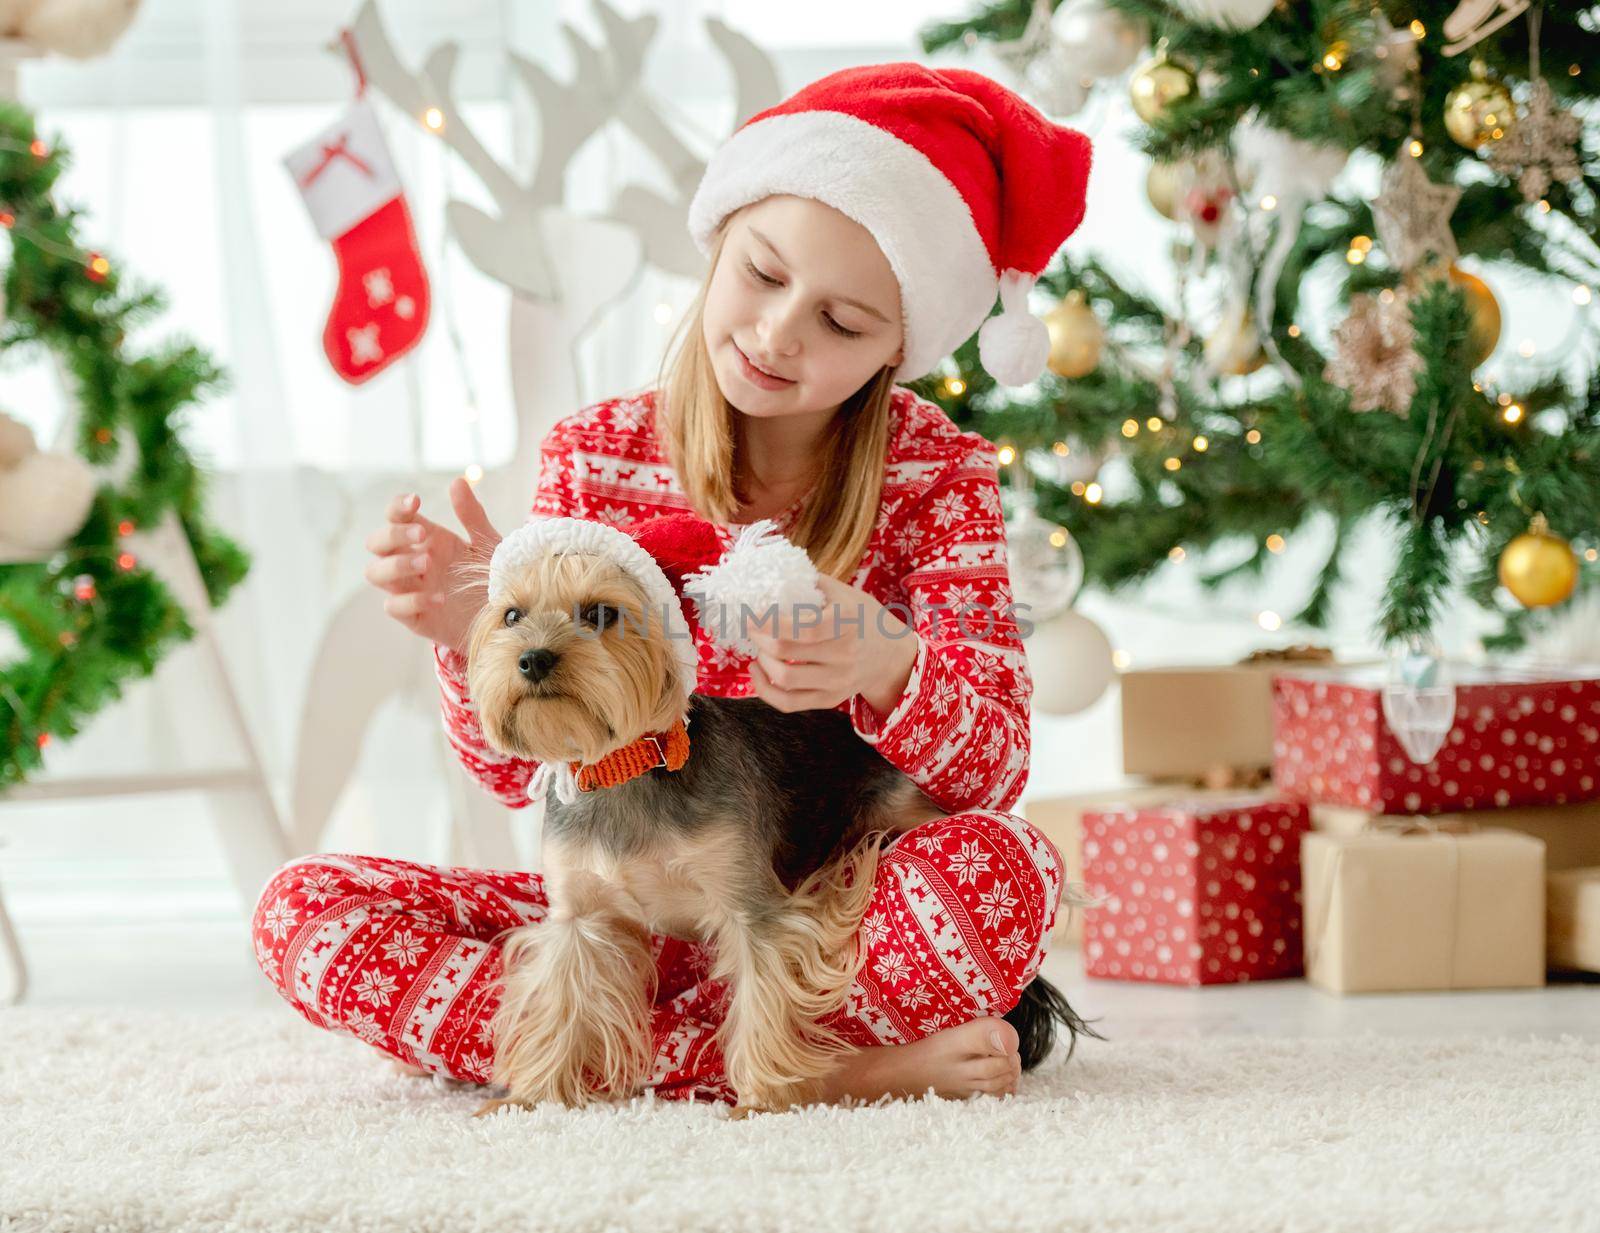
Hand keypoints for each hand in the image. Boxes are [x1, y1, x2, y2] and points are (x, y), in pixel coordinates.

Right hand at [363, 477, 501, 652]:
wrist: (507, 619)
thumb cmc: (493, 578)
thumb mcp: (487, 544)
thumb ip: (472, 516)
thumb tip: (457, 481)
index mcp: (427, 540)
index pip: (396, 518)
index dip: (397, 508)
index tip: (415, 501)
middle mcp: (413, 563)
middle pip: (376, 544)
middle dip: (392, 535)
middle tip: (422, 535)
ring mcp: (411, 590)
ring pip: (375, 573)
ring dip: (395, 565)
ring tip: (427, 563)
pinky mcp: (416, 618)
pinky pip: (394, 607)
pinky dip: (410, 600)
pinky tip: (439, 598)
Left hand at [747, 574, 919, 717]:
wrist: (891, 656)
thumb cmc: (863, 618)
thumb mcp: (846, 593)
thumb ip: (813, 582)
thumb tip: (774, 572)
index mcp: (847, 622)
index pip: (803, 628)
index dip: (770, 623)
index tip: (750, 615)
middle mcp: (844, 655)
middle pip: (787, 652)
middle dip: (760, 638)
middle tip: (752, 628)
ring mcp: (838, 681)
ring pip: (785, 679)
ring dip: (762, 662)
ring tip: (759, 648)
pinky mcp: (830, 699)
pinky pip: (789, 703)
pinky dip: (765, 690)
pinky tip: (758, 671)